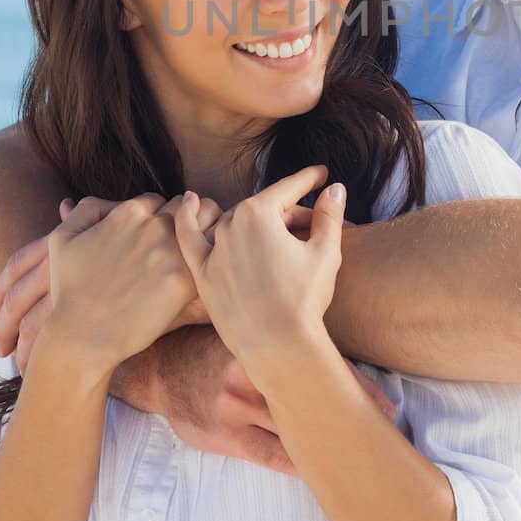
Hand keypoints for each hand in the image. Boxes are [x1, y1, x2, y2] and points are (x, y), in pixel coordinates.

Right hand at [0, 195, 217, 370]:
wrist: (83, 335)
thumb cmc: (70, 290)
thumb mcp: (62, 239)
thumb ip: (85, 210)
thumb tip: (105, 202)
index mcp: (129, 212)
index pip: (159, 200)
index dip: (160, 216)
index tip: (160, 234)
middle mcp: (153, 225)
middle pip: (185, 207)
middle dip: (186, 219)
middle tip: (186, 241)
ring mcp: (170, 251)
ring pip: (205, 223)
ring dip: (205, 232)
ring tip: (201, 251)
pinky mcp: (184, 280)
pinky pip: (209, 256)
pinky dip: (211, 257)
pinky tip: (207, 271)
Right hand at [142, 326, 397, 477]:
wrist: (162, 368)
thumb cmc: (214, 348)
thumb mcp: (247, 334)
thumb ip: (284, 342)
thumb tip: (333, 352)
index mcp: (265, 343)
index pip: (321, 366)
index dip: (356, 387)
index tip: (386, 406)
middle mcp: (254, 373)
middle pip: (313, 399)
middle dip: (348, 416)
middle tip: (383, 430)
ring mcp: (238, 407)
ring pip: (295, 430)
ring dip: (326, 441)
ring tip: (357, 450)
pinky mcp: (226, 436)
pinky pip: (272, 455)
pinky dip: (298, 462)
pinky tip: (320, 467)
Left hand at [173, 165, 345, 385]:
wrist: (277, 346)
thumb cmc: (304, 299)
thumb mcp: (325, 252)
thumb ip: (329, 214)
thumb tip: (334, 188)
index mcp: (259, 213)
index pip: (288, 188)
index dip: (308, 179)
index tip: (320, 174)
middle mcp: (231, 224)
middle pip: (264, 210)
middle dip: (289, 212)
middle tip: (313, 222)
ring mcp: (213, 248)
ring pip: (235, 223)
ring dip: (255, 220)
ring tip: (274, 223)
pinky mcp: (202, 273)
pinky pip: (188, 239)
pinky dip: (185, 218)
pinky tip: (186, 201)